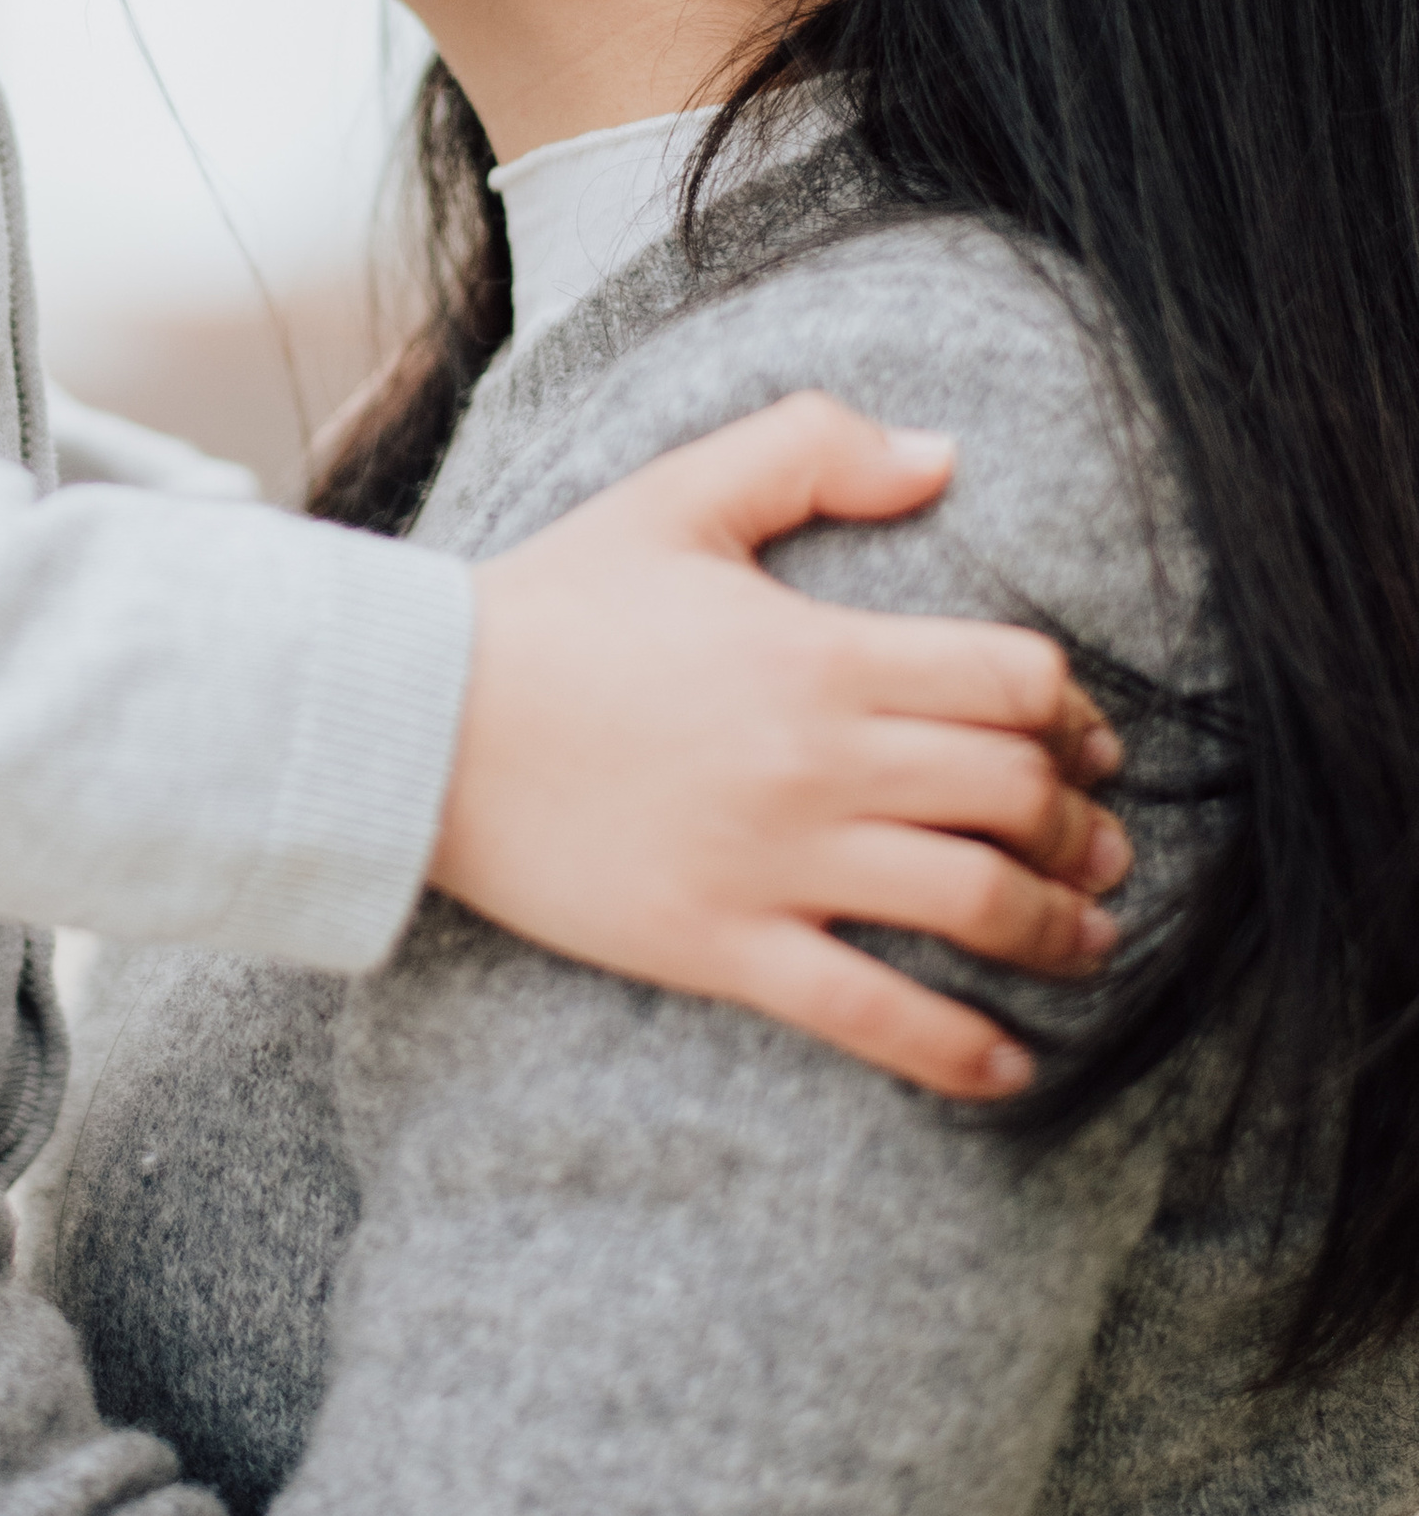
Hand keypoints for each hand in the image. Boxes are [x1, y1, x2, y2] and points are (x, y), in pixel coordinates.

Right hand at [435, 395, 1127, 1100]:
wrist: (417, 720)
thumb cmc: (549, 606)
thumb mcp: (678, 494)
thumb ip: (813, 449)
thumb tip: (943, 454)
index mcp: (822, 652)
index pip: (1011, 681)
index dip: (1071, 709)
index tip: (1082, 736)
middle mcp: (819, 763)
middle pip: (1014, 796)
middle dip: (1080, 822)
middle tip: (1099, 842)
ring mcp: (775, 864)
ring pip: (972, 906)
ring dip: (1057, 927)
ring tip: (1089, 937)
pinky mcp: (723, 946)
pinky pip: (872, 1015)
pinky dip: (961, 1052)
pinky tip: (1013, 1067)